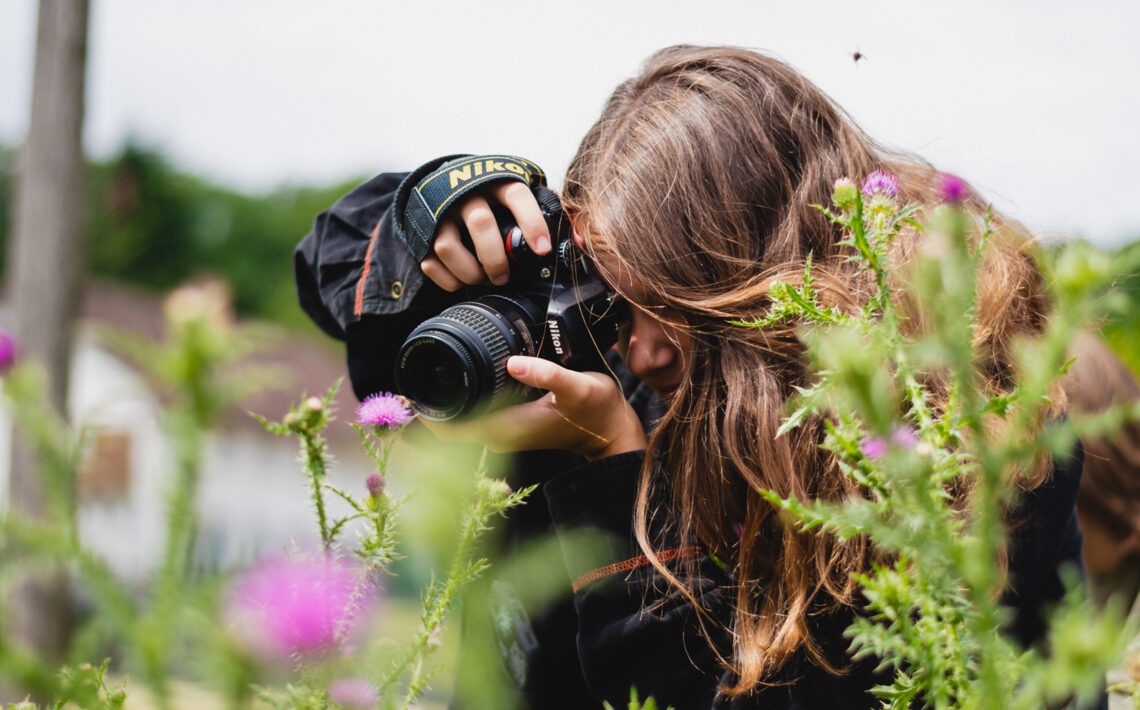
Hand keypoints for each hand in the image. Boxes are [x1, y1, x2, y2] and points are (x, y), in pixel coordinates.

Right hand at [421, 182, 550, 289]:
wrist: (447, 179)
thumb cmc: (494, 192)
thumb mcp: (521, 192)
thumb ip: (549, 210)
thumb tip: (578, 240)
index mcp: (497, 181)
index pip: (517, 195)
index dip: (531, 223)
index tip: (541, 249)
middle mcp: (467, 193)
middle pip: (480, 223)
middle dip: (495, 258)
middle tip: (504, 276)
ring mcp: (442, 211)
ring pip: (449, 245)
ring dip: (469, 271)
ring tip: (482, 279)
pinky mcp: (423, 230)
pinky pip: (430, 261)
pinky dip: (446, 279)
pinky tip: (461, 280)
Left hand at [421, 356, 646, 460]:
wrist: (611, 431)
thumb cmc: (596, 411)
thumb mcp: (577, 387)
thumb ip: (548, 374)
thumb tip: (515, 363)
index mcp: (505, 428)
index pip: (449, 430)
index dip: (425, 412)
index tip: (410, 388)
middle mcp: (499, 433)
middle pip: (447, 425)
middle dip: (428, 401)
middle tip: (415, 367)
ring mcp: (504, 431)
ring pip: (459, 419)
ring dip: (444, 399)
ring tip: (432, 366)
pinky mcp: (510, 424)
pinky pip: (473, 414)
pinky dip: (462, 398)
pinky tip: (462, 375)